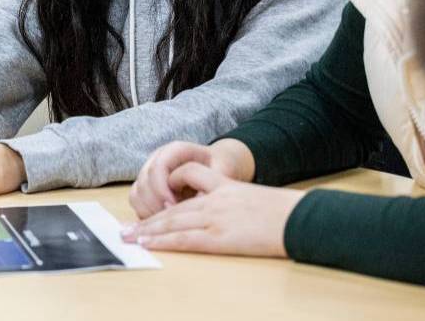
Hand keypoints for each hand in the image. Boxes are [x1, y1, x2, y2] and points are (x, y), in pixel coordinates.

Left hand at [121, 162, 302, 256]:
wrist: (299, 217)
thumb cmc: (284, 210)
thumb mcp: (254, 196)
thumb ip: (235, 201)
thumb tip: (226, 213)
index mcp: (223, 185)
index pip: (186, 182)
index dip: (167, 193)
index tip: (153, 202)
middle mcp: (213, 199)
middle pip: (172, 207)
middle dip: (147, 218)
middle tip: (126, 228)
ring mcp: (214, 217)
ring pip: (172, 222)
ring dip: (147, 230)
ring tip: (129, 237)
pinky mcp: (218, 237)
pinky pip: (184, 239)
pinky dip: (163, 241)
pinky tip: (148, 244)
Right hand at [130, 139, 252, 218]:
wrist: (217, 164)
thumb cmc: (221, 166)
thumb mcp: (222, 172)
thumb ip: (209, 185)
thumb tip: (195, 206)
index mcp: (176, 150)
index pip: (158, 166)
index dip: (162, 187)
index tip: (174, 206)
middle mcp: (158, 157)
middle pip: (144, 180)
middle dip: (155, 202)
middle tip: (170, 219)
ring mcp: (149, 171)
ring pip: (136, 191)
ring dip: (148, 210)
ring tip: (166, 224)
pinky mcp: (146, 185)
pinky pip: (136, 201)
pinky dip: (144, 213)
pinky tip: (161, 224)